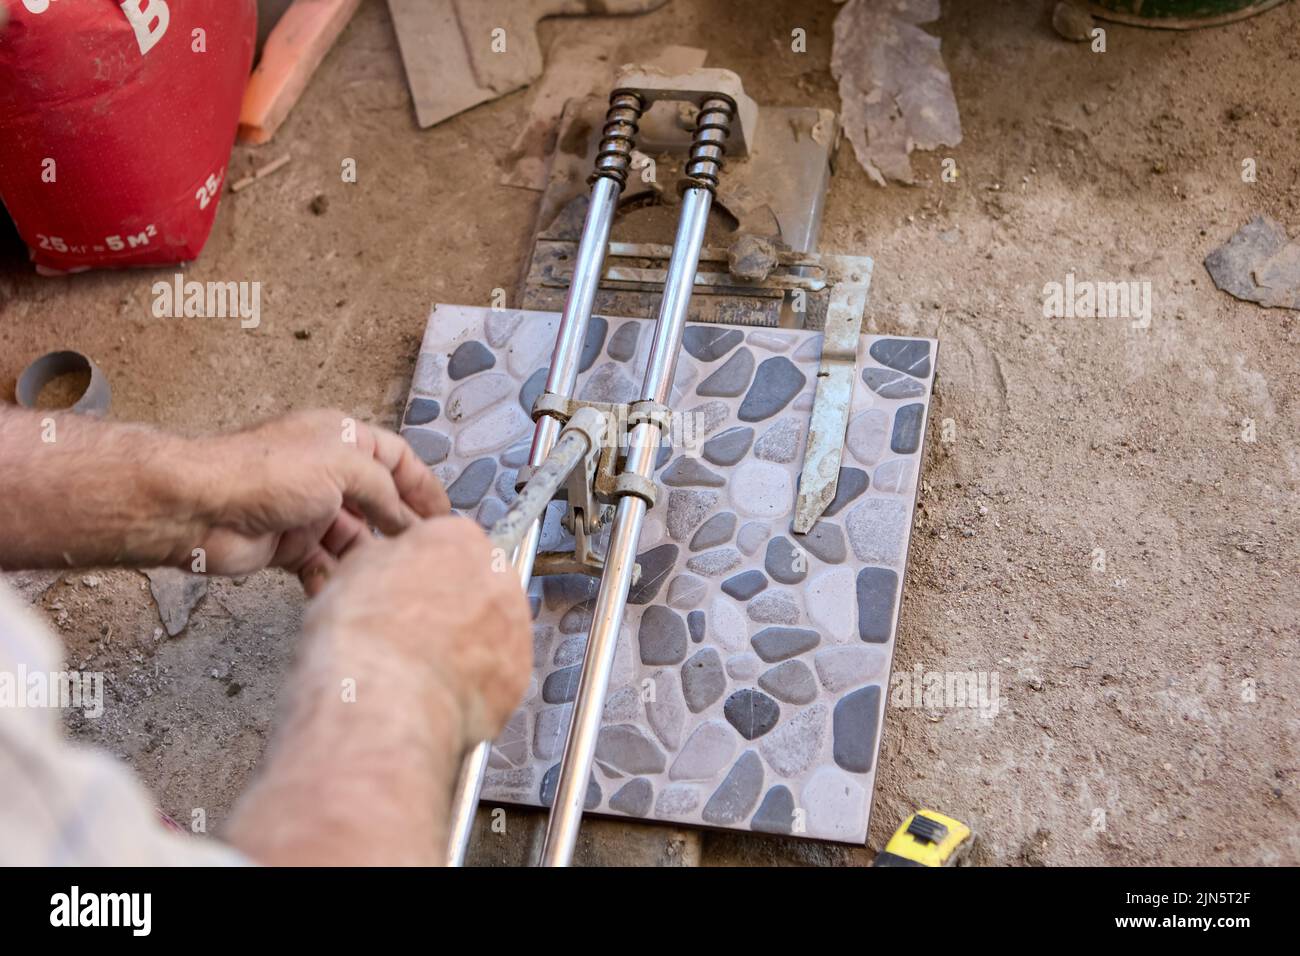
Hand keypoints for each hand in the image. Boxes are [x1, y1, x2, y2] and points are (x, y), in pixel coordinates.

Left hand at [191, 410, 448, 592]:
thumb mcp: (344, 466)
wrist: (199, 508)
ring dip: (371, 560)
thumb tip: (408, 522)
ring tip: (393, 581)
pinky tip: (352, 593)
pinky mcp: (289, 545)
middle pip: (379, 504)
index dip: (424, 488)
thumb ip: (384, 492)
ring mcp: (308, 510)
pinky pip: (325, 566)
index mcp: (343, 439)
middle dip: (402, 530)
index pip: (398, 460)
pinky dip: (338, 580)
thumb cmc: (267, 472)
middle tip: (427, 558)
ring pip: (355, 540)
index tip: (447, 520)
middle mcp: (327, 472)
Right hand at [302, 515, 531, 745]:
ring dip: (468, 645)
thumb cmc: (362, 634)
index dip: (427, 574)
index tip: (412, 593)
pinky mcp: (519, 674)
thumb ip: (390, 559)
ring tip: (426, 669)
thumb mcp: (355, 569)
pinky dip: (476, 685)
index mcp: (458, 540)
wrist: (383, 698)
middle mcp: (497, 576)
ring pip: (494, 630)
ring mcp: (515, 626)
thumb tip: (394, 567)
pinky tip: (441, 693)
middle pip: (480, 585)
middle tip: (417, 634)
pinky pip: (498, 675)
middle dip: (455, 607)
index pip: (452, 545)